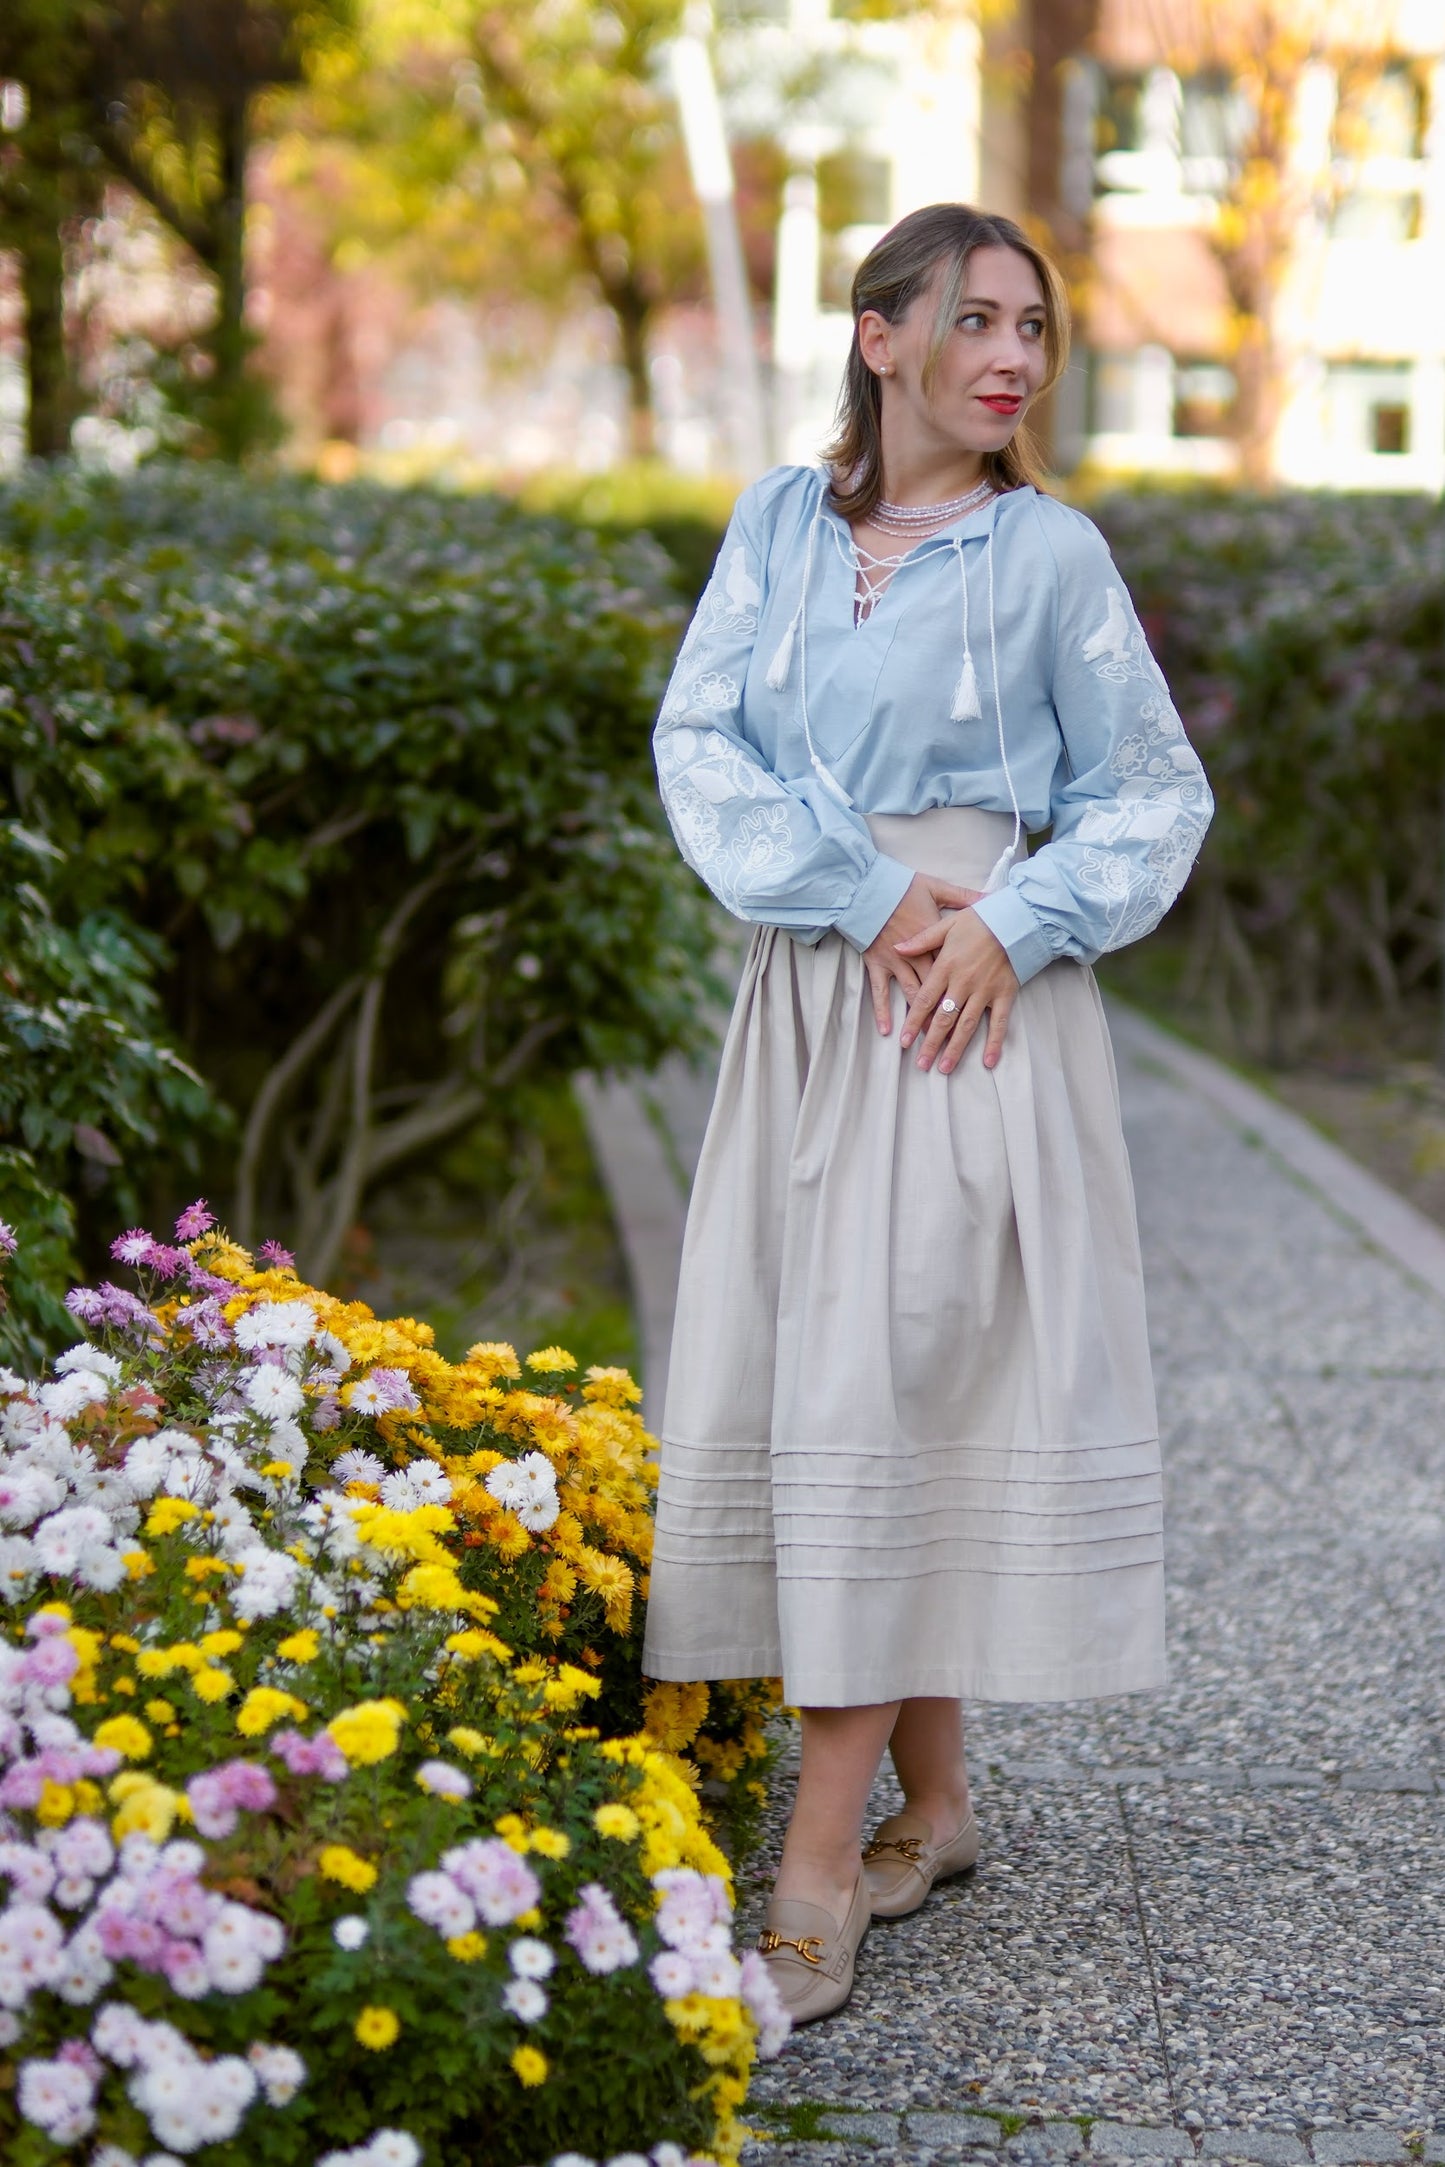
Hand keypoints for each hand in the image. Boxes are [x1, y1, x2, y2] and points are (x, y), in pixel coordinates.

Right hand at [861, 873, 979, 1036]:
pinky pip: (880, 991)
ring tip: (922, 1043)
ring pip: (910, 996)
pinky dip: (883, 1010)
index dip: (964, 995)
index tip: (975, 1012)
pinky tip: (887, 1030)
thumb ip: (964, 897)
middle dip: (942, 1019)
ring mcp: (896, 963)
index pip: (953, 974)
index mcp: (936, 943)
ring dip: (916, 1021)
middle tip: (950, 1040)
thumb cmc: (903, 887)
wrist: (869, 887)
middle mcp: (918, 958)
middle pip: (935, 993)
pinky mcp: (877, 963)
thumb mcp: (937, 889)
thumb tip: (989, 897)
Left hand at [895, 903, 1018, 1073]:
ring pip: (967, 1025)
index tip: (904, 1041)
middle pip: (943, 1019)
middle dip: (931, 1044)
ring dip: (955, 1049)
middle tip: (921, 1064)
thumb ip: (922, 940)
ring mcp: (985, 991)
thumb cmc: (981, 919)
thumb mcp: (947, 924)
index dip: (913, 1022)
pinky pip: (1000, 1023)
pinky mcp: (1005, 994)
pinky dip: (995, 1043)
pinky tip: (989, 1061)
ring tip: (945, 1068)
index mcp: (946, 966)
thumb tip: (897, 948)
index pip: (924, 1000)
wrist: (1017, 918)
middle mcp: (964, 983)